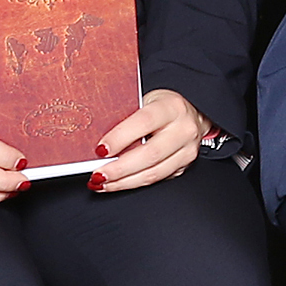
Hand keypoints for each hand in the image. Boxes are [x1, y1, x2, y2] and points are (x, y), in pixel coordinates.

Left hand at [91, 89, 212, 192]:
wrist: (187, 117)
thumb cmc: (160, 108)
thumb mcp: (144, 102)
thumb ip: (126, 118)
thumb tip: (98, 140)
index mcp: (172, 106)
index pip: (144, 121)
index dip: (121, 137)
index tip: (101, 149)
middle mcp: (184, 129)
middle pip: (150, 154)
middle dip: (120, 168)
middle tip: (98, 174)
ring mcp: (187, 150)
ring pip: (153, 172)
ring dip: (123, 181)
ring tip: (102, 182)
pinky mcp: (183, 167)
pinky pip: (155, 180)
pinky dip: (132, 183)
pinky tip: (116, 183)